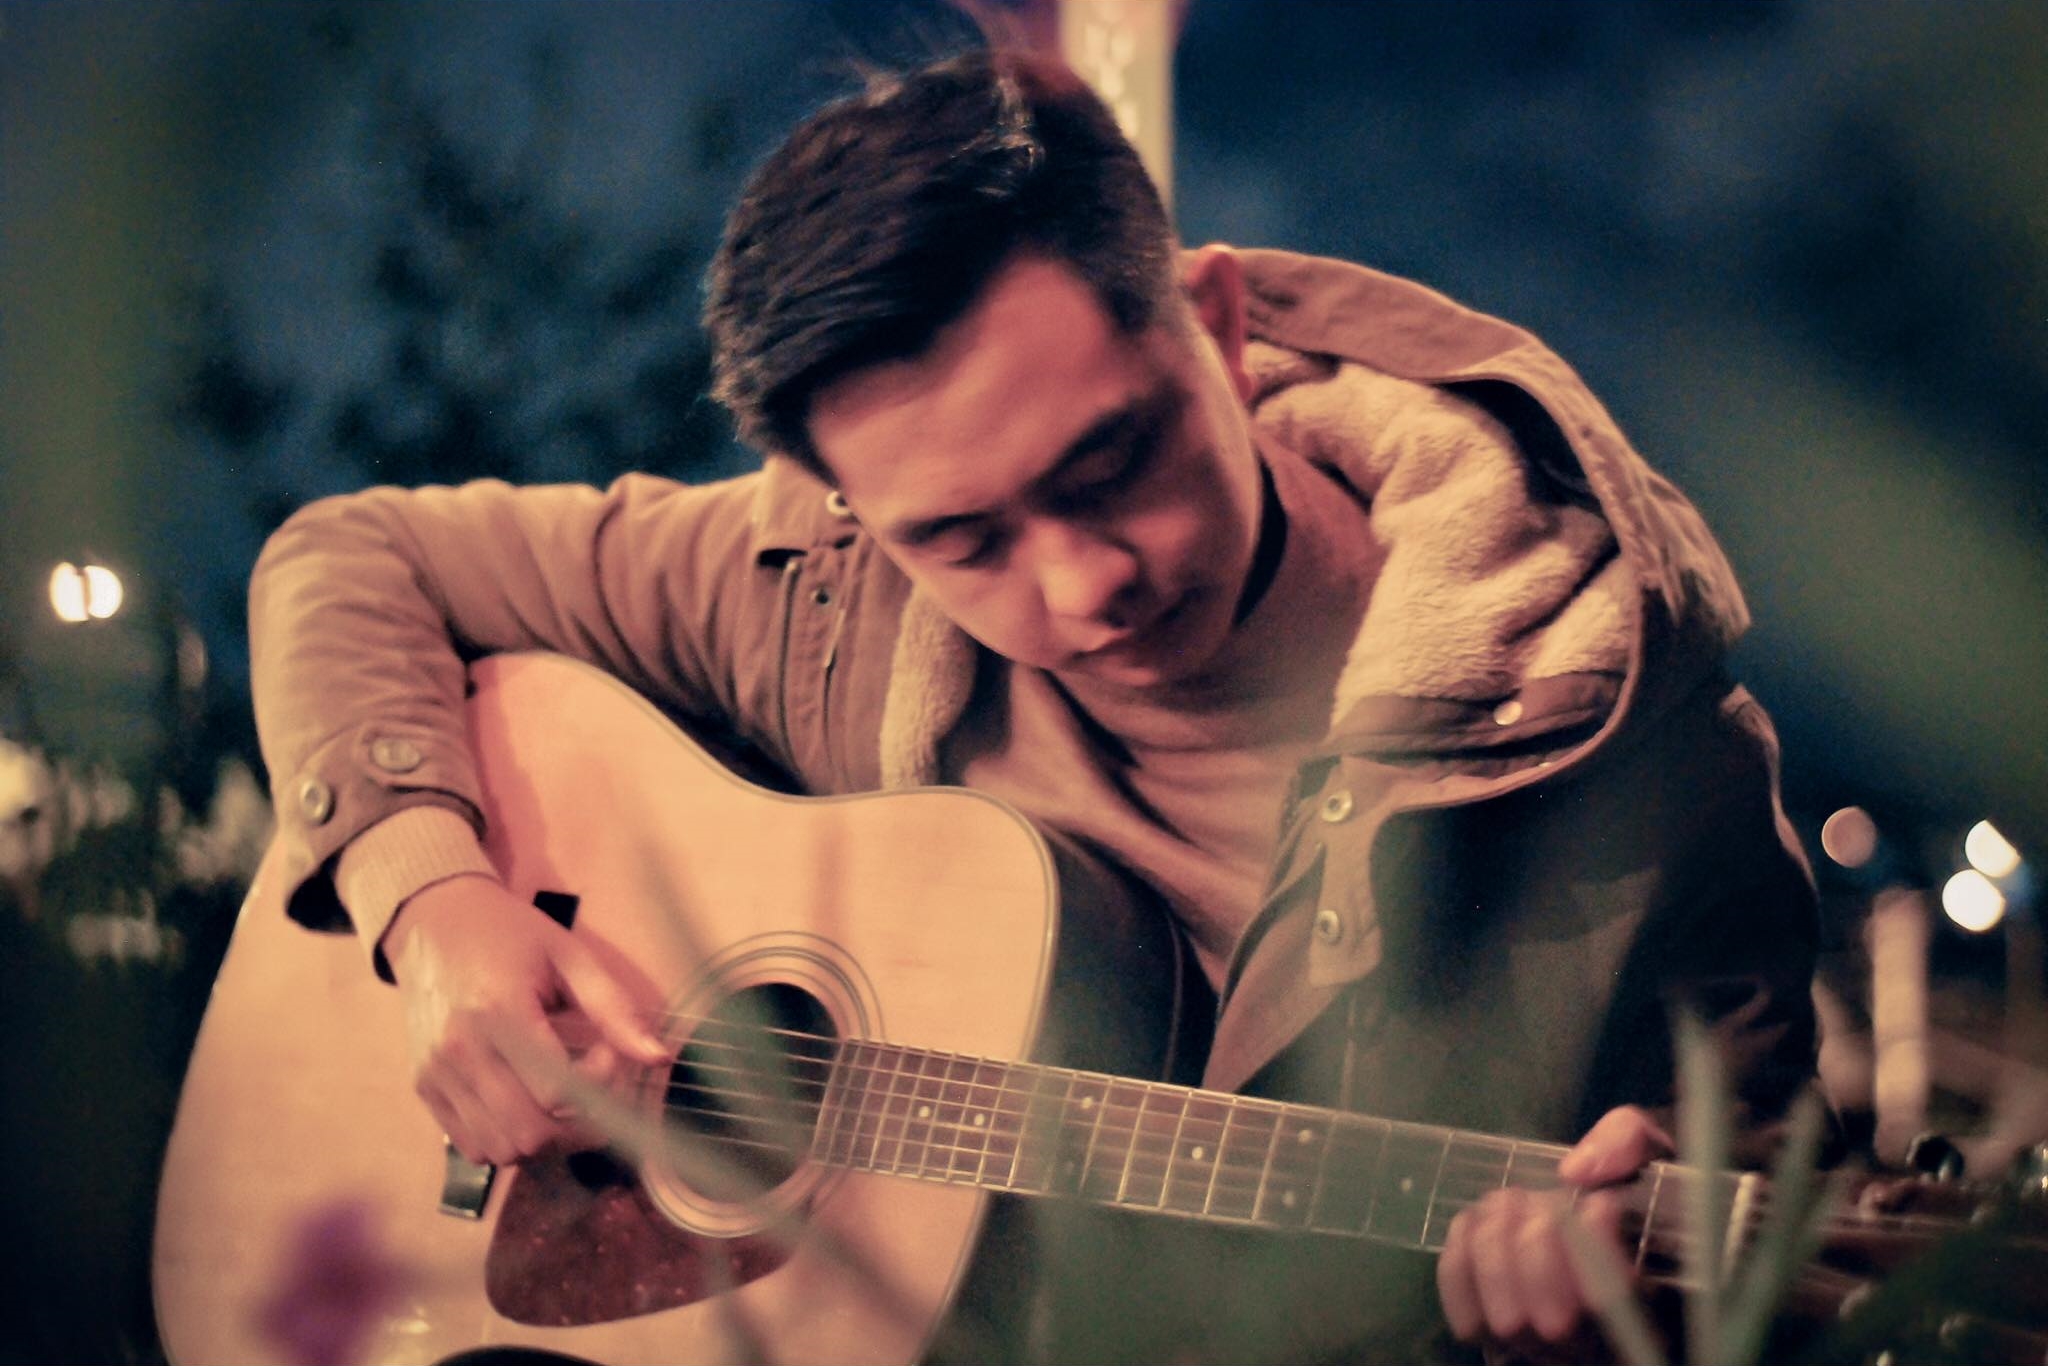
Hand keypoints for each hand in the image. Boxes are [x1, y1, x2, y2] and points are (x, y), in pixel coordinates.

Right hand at [382, 873, 668, 1164]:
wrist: (433, 921)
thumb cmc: (509, 934)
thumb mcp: (570, 956)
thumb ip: (614, 1009)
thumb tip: (659, 1057)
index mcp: (499, 1011)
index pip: (556, 1093)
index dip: (597, 1089)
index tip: (606, 1054)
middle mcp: (460, 1050)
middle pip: (529, 1135)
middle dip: (575, 1126)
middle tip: (591, 1087)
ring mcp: (436, 1074)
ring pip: (501, 1150)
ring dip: (543, 1138)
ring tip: (558, 1094)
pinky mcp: (424, 1087)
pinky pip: (472, 1146)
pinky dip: (507, 1138)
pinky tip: (524, 1101)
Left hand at [1436, 1105, 1673, 1350]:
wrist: (1606, 1213)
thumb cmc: (1637, 1181)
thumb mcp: (1652, 1148)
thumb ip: (1627, 1143)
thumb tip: (1576, 1171)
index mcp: (1655, 1310)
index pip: (1615, 1307)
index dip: (1596, 1252)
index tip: (1599, 1204)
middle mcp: (1599, 1344)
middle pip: (1552, 1325)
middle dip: (1539, 1247)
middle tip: (1545, 1202)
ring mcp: (1544, 1347)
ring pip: (1504, 1320)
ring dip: (1498, 1246)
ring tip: (1514, 1202)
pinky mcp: (1498, 1334)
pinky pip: (1465, 1313)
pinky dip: (1463, 1258)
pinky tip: (1480, 1221)